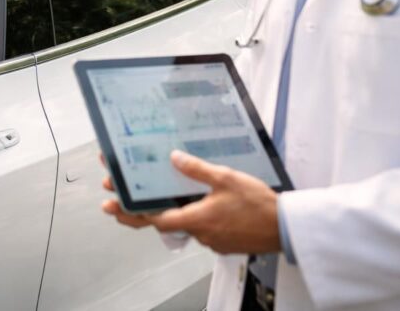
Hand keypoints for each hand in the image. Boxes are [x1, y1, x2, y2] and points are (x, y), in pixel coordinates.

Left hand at [100, 150, 281, 254]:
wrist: (286, 228)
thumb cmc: (259, 205)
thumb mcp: (226, 178)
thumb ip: (197, 169)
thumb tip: (174, 158)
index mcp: (197, 219)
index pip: (156, 219)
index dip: (133, 212)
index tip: (114, 205)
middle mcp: (200, 233)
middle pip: (162, 223)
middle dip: (137, 212)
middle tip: (115, 203)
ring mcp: (211, 240)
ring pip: (181, 225)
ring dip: (165, 212)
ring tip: (151, 196)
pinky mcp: (222, 241)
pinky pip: (198, 228)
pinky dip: (188, 217)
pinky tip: (189, 204)